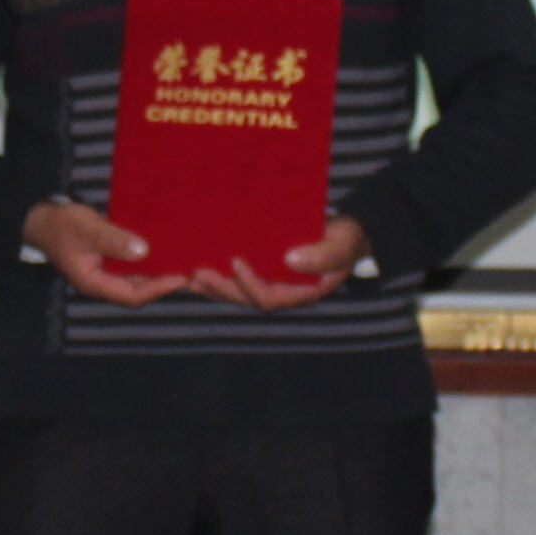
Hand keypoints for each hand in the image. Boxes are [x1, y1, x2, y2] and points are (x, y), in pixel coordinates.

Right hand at [26, 198, 177, 306]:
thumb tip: (144, 250)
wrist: (43, 220)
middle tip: (192, 274)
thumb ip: (113, 240)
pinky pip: (133, 268)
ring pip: (138, 280)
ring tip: (185, 264)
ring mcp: (106, 274)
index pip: (131, 295)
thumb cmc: (62, 225)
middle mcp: (102, 284)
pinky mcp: (109, 263)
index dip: (157, 289)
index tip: (179, 278)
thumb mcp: (88, 229)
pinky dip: (150, 262)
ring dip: (159, 273)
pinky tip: (167, 252)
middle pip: (138, 292)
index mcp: (94, 283)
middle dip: (164, 284)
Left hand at [199, 217, 367, 310]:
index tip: (235, 261)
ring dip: (211, 285)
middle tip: (196, 273)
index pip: (268, 297)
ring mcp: (271, 285)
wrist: (348, 235)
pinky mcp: (263, 273)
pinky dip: (216, 276)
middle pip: (245, 299)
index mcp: (301, 294)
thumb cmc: (347, 239)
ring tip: (187, 275)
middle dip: (220, 287)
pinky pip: (235, 280)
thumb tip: (290, 260)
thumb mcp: (342, 245)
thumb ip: (323, 255)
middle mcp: (283, 294)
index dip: (249, 283)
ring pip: (236, 293)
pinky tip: (193, 269)